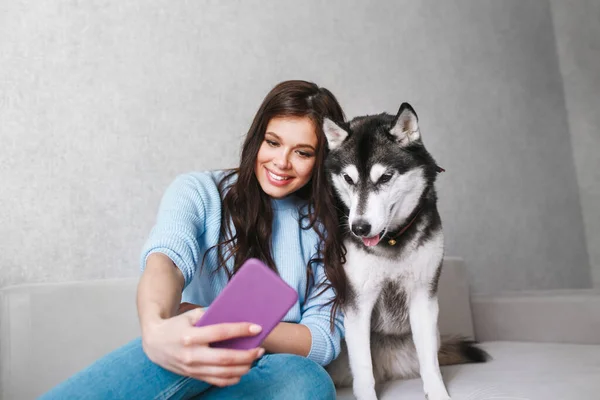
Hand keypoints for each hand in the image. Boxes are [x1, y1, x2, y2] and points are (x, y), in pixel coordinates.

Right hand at [142, 307, 263, 386]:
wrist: (154, 343)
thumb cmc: (176, 325)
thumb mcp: (190, 315)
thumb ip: (210, 315)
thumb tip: (236, 316)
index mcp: (191, 336)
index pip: (220, 332)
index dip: (240, 330)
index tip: (257, 328)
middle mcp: (191, 354)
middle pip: (225, 358)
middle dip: (246, 355)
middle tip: (260, 349)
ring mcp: (192, 368)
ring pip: (223, 373)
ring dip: (243, 367)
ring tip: (255, 359)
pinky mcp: (193, 376)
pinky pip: (216, 381)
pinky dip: (232, 378)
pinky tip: (242, 371)